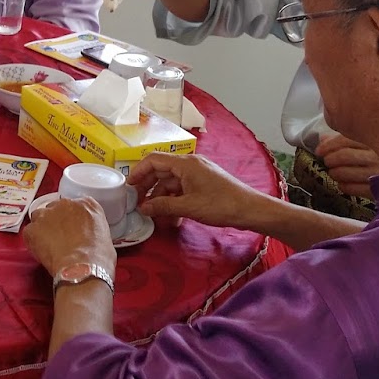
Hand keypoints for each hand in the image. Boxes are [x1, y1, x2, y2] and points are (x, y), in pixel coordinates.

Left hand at [23, 196, 116, 278]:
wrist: (82, 267)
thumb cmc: (99, 257)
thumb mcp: (105, 235)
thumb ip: (92, 227)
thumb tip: (86, 236)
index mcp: (86, 204)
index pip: (74, 206)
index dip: (71, 219)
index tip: (71, 230)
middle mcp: (65, 204)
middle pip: (55, 209)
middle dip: (55, 222)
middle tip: (60, 239)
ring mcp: (46, 214)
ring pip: (39, 217)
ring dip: (42, 229)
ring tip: (49, 246)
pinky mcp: (32, 228)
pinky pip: (30, 233)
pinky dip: (33, 242)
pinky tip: (43, 253)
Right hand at [128, 152, 267, 229]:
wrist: (250, 210)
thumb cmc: (220, 205)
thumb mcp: (188, 207)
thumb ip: (163, 206)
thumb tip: (142, 208)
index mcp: (185, 163)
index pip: (153, 160)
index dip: (138, 172)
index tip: (128, 187)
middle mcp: (190, 164)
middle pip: (161, 171)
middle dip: (148, 187)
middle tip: (137, 203)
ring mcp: (197, 174)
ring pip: (171, 182)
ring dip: (161, 198)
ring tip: (153, 215)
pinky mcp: (204, 184)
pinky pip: (182, 189)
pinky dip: (174, 201)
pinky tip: (172, 218)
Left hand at [316, 134, 378, 198]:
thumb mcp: (366, 145)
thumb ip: (345, 140)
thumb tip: (323, 138)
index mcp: (375, 140)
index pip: (345, 140)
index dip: (328, 146)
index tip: (319, 151)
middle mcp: (378, 156)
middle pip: (345, 156)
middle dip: (330, 160)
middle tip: (327, 162)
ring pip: (347, 172)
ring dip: (335, 173)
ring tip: (333, 173)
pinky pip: (354, 189)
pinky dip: (344, 186)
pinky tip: (342, 185)